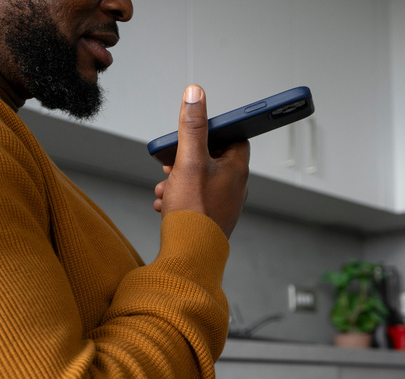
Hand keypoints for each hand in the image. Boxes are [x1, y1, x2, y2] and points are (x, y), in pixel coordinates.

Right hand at [153, 85, 249, 238]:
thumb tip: (195, 94)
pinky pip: (196, 201)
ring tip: (166, 188)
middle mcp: (235, 187)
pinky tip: (166, 205)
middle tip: (172, 165)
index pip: (234, 137)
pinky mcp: (212, 220)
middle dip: (187, 159)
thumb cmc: (194, 212)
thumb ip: (192, 127)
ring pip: (200, 181)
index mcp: (237, 170)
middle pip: (212, 159)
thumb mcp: (189, 161)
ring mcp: (225, 205)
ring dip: (179, 180)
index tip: (196, 133)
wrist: (189, 258)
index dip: (213, 132)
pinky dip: (180, 199)